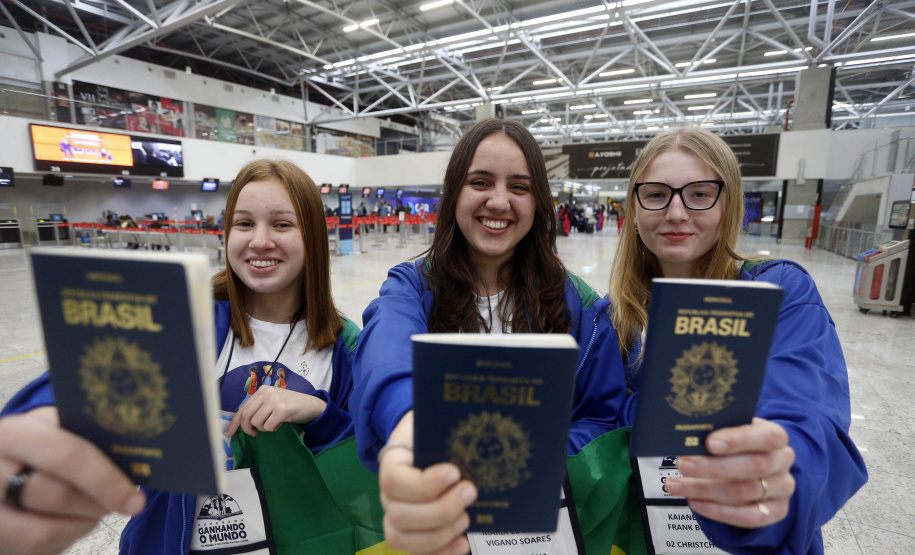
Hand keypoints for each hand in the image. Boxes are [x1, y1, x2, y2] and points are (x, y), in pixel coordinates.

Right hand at [0, 407, 145, 554]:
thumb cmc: (39, 445)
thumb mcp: (54, 428)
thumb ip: (86, 436)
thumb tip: (131, 457)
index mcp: (14, 435)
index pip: (66, 457)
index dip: (105, 480)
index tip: (135, 499)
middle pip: (57, 497)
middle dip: (99, 503)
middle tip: (124, 502)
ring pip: (44, 532)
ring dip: (82, 523)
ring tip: (95, 509)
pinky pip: (36, 550)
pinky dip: (65, 537)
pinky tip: (73, 521)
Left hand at [226, 387, 326, 436]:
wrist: (311, 405)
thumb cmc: (290, 405)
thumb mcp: (272, 401)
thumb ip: (258, 408)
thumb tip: (241, 423)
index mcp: (262, 390)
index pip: (243, 408)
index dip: (234, 423)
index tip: (229, 434)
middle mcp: (266, 393)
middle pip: (246, 416)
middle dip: (247, 428)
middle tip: (254, 433)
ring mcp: (274, 401)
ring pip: (257, 423)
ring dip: (264, 428)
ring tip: (273, 423)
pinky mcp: (282, 410)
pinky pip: (268, 426)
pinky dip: (273, 429)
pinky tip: (280, 423)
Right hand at [379, 411, 476, 554]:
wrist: (427, 442)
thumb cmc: (434, 434)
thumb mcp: (436, 426)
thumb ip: (444, 433)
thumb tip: (473, 437)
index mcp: (392, 464)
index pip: (395, 481)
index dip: (425, 484)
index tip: (454, 472)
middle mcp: (388, 495)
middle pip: (399, 516)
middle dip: (440, 510)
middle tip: (470, 492)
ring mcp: (396, 517)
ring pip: (402, 539)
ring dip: (439, 535)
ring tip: (466, 519)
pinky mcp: (412, 534)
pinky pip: (416, 553)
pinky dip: (440, 554)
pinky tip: (463, 545)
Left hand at [665, 417, 795, 528]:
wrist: (750, 463)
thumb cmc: (734, 443)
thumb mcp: (728, 431)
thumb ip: (716, 433)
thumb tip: (689, 440)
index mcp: (775, 435)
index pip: (767, 437)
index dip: (739, 440)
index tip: (709, 443)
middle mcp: (783, 461)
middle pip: (754, 466)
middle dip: (713, 467)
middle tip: (683, 465)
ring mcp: (783, 488)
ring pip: (745, 492)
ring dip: (705, 490)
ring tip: (676, 485)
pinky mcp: (776, 511)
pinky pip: (749, 517)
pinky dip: (718, 511)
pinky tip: (695, 502)